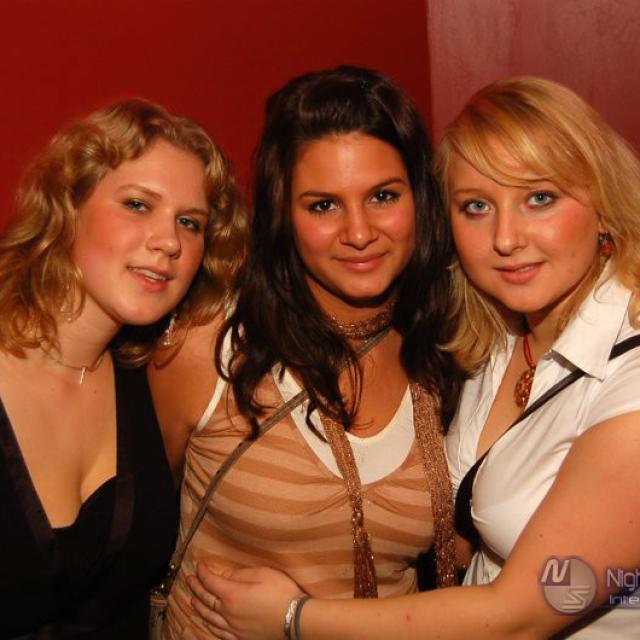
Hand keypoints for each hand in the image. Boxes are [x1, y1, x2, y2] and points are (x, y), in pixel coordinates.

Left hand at [188, 562, 304, 639]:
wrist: (295, 620)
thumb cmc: (281, 593)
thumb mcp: (262, 574)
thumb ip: (240, 574)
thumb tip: (224, 575)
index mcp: (232, 594)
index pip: (210, 582)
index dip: (203, 572)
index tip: (199, 565)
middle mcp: (228, 613)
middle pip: (206, 599)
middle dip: (196, 588)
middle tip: (189, 579)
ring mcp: (233, 628)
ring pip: (209, 618)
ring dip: (199, 607)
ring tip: (192, 600)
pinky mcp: (240, 638)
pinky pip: (218, 632)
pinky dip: (208, 626)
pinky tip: (207, 623)